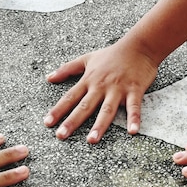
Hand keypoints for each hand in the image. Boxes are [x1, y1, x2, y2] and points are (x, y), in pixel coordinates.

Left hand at [43, 40, 158, 142]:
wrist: (138, 46)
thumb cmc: (112, 54)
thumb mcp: (87, 58)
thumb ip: (67, 69)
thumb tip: (48, 78)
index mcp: (89, 80)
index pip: (70, 97)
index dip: (58, 110)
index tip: (47, 122)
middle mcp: (101, 86)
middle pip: (84, 106)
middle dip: (72, 121)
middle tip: (61, 135)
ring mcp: (118, 89)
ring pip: (107, 110)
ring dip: (99, 125)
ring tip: (91, 140)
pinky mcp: (134, 91)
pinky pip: (134, 107)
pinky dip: (134, 119)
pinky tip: (132, 131)